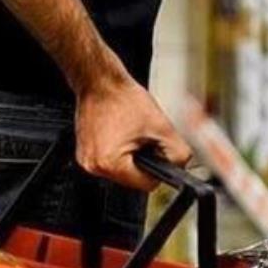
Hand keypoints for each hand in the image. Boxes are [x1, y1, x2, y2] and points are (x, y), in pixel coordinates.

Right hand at [74, 72, 193, 191]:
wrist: (101, 82)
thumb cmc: (124, 99)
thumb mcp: (162, 127)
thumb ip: (178, 153)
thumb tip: (181, 167)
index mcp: (110, 164)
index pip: (146, 185)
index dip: (159, 169)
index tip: (158, 151)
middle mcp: (94, 166)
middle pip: (133, 178)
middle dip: (144, 159)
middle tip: (143, 136)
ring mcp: (87, 160)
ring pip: (123, 170)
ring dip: (132, 155)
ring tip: (132, 132)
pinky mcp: (85, 152)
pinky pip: (111, 160)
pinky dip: (120, 149)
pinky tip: (122, 132)